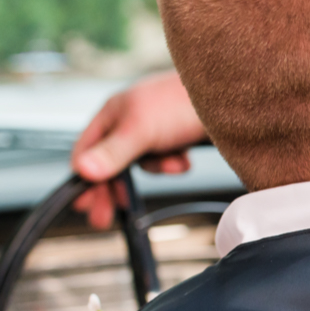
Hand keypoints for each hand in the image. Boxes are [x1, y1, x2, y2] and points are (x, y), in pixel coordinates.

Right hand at [70, 71, 205, 228]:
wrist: (227, 95)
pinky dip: (176, 163)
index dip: (85, 179)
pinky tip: (186, 157)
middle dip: (116, 188)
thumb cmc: (181, 103)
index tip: (85, 206)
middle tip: (110, 215)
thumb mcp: (141, 130)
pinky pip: (167, 160)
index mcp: (112, 115)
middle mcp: (129, 121)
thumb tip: (83, 171)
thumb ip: (114, 152)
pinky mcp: (174, 137)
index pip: (86, 152)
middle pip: (113, 163)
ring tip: (175, 162)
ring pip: (144, 164)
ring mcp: (153, 129)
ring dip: (159, 168)